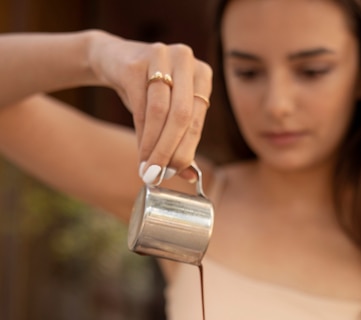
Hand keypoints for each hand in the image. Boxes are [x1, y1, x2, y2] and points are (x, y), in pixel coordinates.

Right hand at [88, 30, 212, 180]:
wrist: (114, 61)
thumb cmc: (148, 93)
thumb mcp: (169, 114)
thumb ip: (182, 142)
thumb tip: (190, 177)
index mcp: (202, 75)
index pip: (197, 121)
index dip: (186, 151)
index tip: (173, 175)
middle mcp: (186, 60)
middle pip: (182, 116)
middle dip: (169, 151)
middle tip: (157, 175)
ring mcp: (161, 56)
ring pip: (160, 112)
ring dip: (153, 146)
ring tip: (146, 168)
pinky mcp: (136, 62)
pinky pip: (140, 105)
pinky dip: (140, 134)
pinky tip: (139, 152)